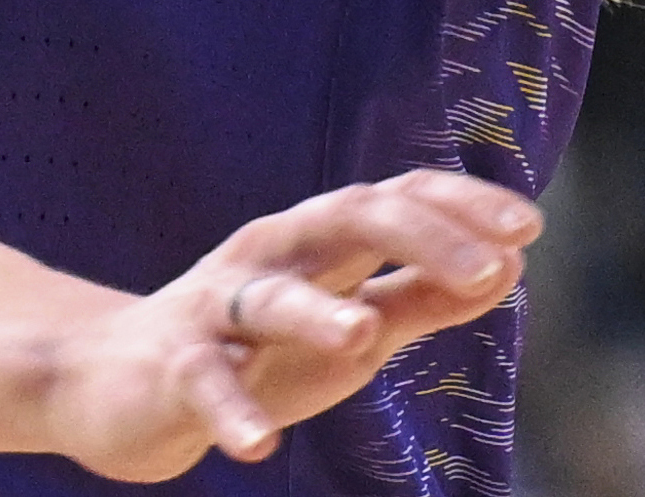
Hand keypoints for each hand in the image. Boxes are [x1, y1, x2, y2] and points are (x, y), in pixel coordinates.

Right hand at [41, 169, 538, 480]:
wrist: (118, 384)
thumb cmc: (256, 351)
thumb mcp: (352, 323)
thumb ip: (422, 297)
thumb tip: (511, 266)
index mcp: (320, 242)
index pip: (397, 199)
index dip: (460, 205)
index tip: (526, 225)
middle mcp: (271, 256)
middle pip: (346, 219)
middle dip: (420, 238)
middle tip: (488, 269)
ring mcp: (217, 307)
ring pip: (270, 297)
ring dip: (316, 313)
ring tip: (364, 336)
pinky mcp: (172, 365)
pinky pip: (202, 381)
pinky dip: (229, 409)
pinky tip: (256, 444)